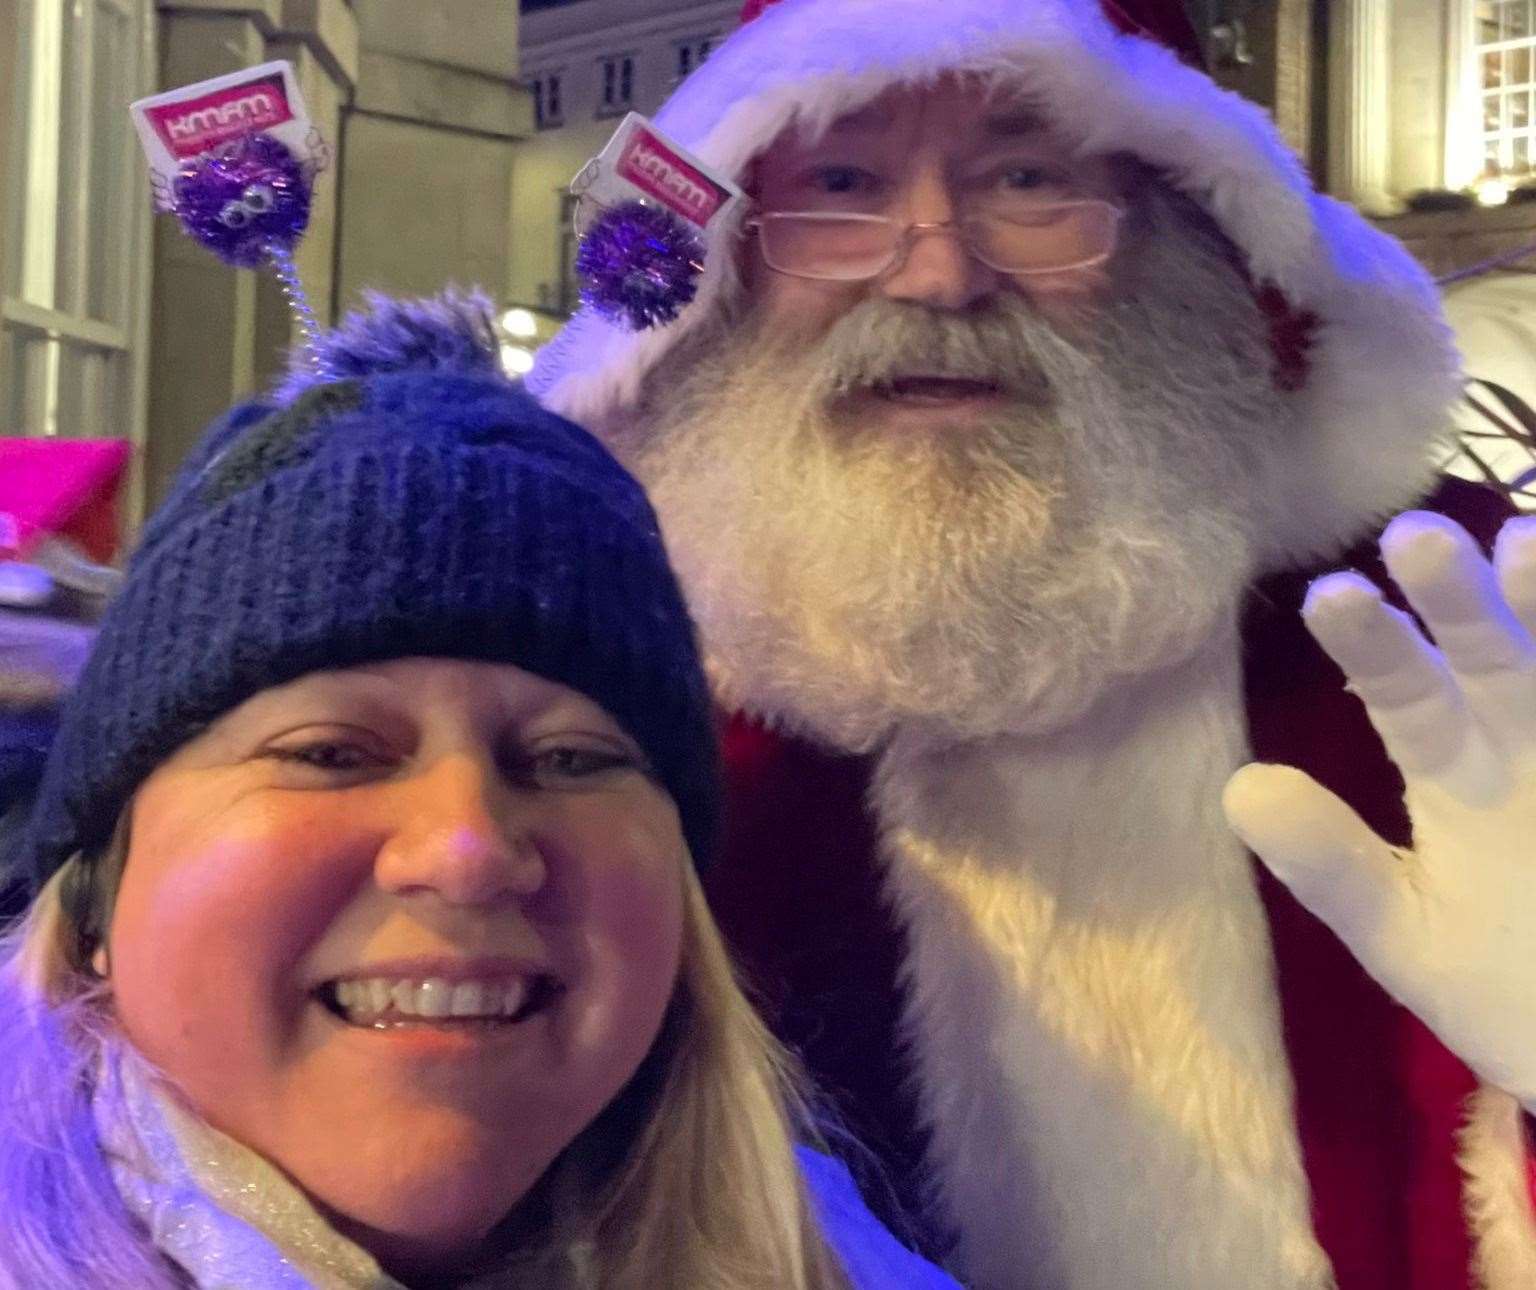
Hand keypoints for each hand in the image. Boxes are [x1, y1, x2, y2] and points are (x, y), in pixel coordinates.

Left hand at [1223, 511, 1535, 1110]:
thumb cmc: (1511, 996)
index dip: (1370, 645)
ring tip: (1525, 543)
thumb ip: (1331, 868)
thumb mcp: (1409, 938)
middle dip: (1458, 599)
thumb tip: (1239, 788)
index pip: (1402, 693)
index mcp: (1454, 773)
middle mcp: (1527, 743)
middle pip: (1489, 655)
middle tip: (1412, 537)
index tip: (1329, 596)